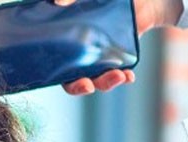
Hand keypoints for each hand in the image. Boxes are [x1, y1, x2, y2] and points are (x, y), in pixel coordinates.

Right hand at [57, 0, 183, 94]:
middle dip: (82, 87)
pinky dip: (124, 77)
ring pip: (99, 80)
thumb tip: (58, 2)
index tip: (71, 80)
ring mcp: (100, 58)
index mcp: (67, 45)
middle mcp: (81, 56)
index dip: (63, 78)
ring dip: (106, 83)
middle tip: (89, 86)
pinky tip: (128, 76)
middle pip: (76, 80)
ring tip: (119, 77)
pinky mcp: (118, 57)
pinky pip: (119, 73)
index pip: (58, 70)